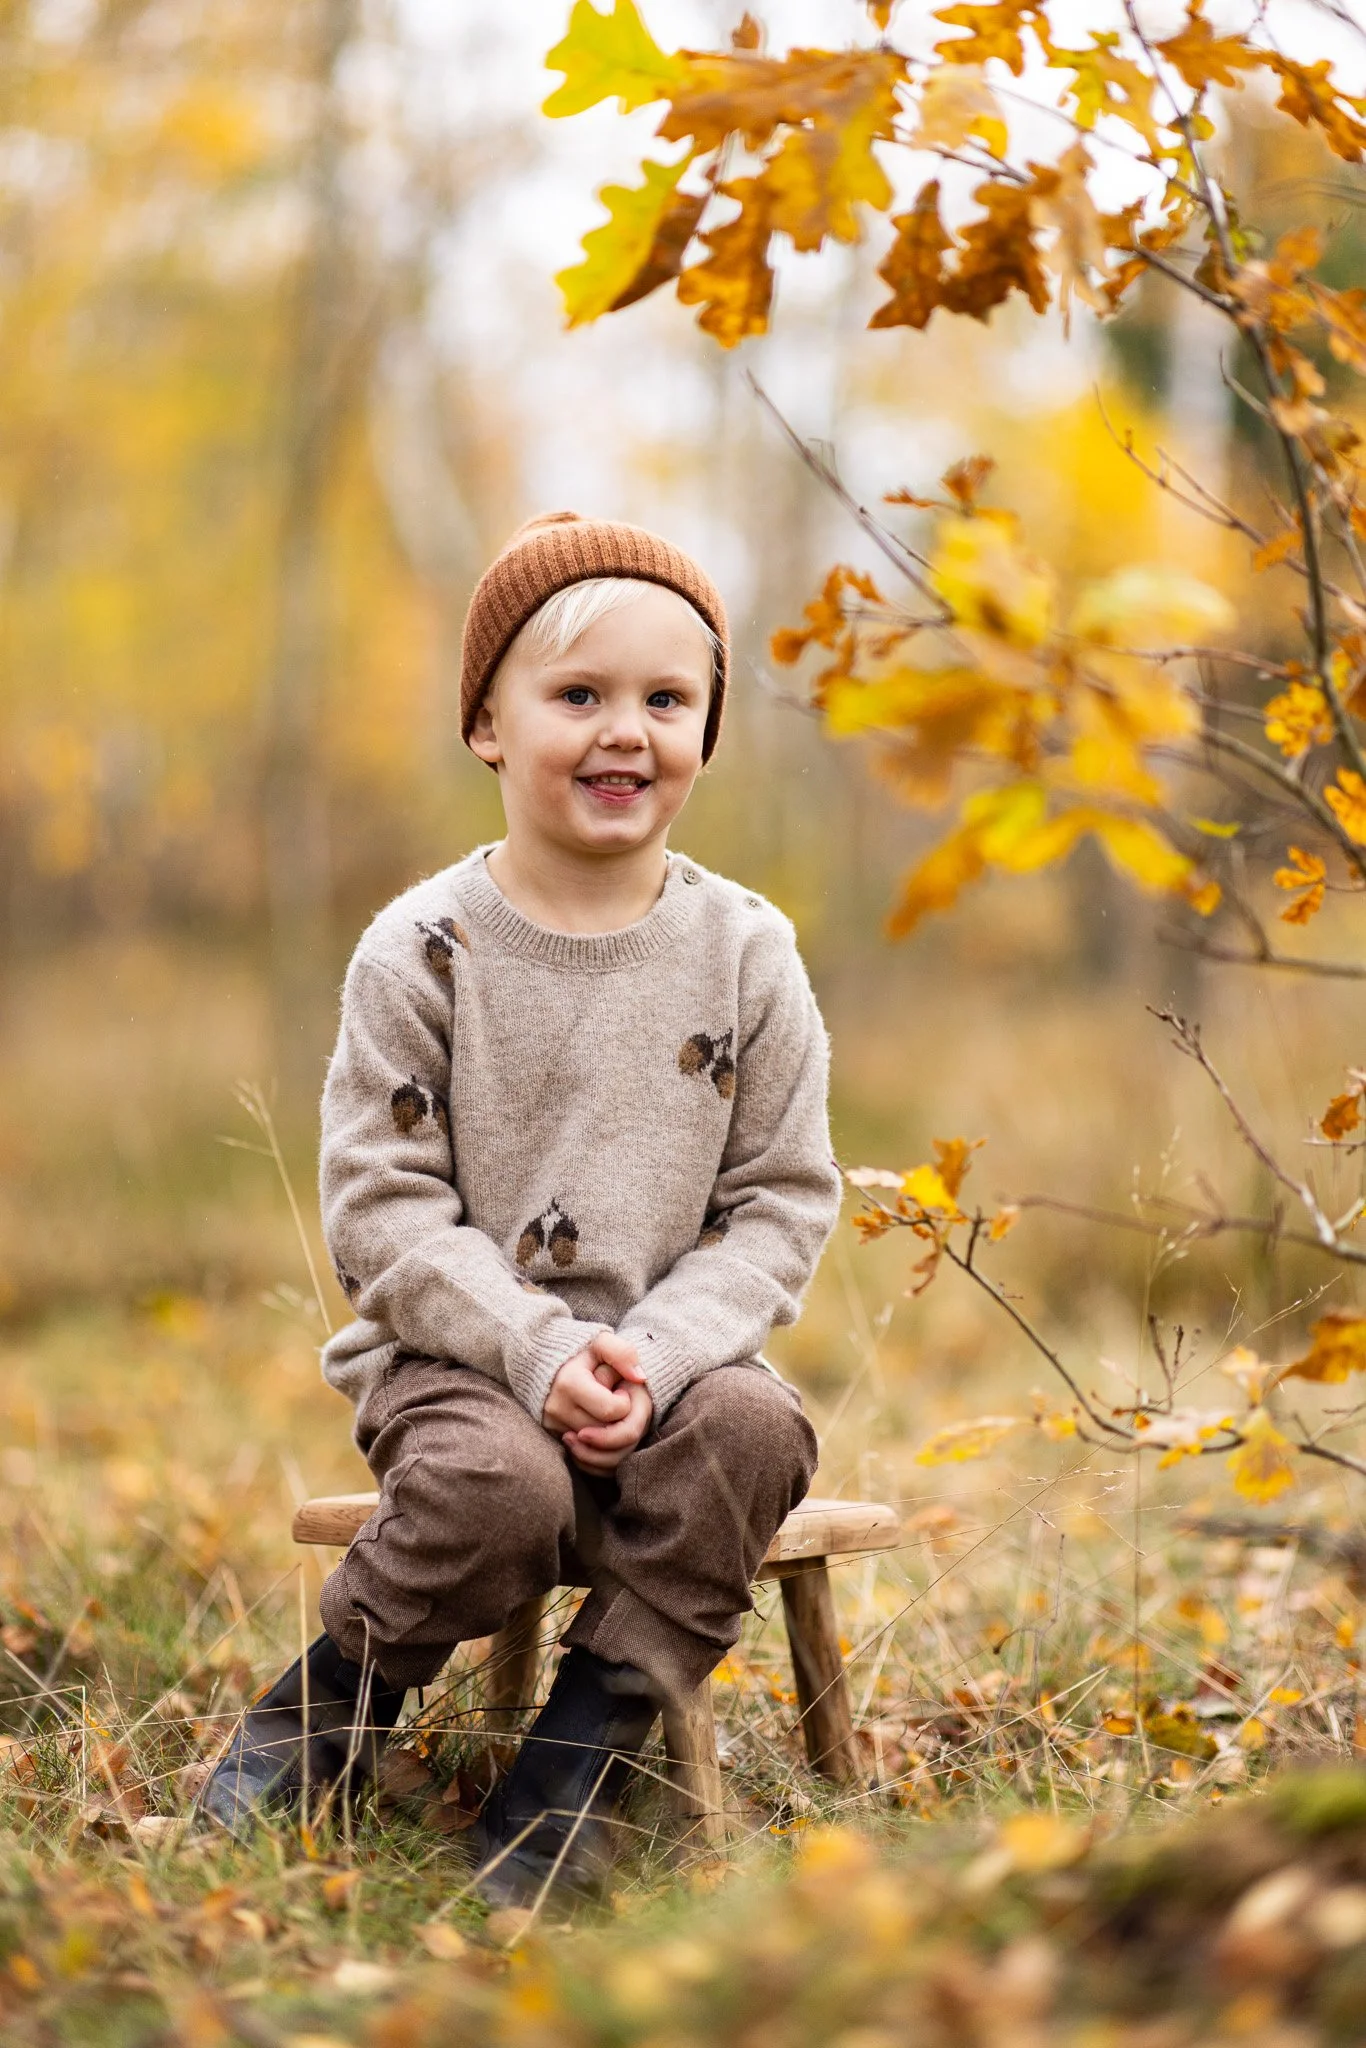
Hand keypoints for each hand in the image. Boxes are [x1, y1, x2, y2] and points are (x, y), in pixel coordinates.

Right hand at [563, 1332, 651, 1472]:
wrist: (543, 1359)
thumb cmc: (579, 1350)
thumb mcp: (601, 1341)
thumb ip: (623, 1353)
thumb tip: (640, 1378)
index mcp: (570, 1383)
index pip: (612, 1410)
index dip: (624, 1401)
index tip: (619, 1390)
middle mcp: (558, 1408)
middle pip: (606, 1433)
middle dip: (618, 1419)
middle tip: (614, 1401)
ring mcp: (553, 1425)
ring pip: (596, 1448)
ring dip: (609, 1433)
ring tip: (605, 1411)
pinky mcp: (553, 1437)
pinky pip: (585, 1458)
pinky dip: (599, 1448)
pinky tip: (600, 1427)